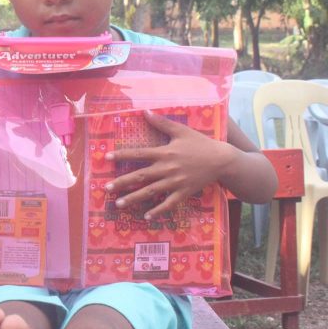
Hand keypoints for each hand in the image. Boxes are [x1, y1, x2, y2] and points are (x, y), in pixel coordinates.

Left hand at [104, 110, 234, 218]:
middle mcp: (167, 168)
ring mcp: (175, 182)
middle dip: (122, 183)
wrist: (222, 160)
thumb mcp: (181, 131)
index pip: (138, 154)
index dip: (122, 155)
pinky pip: (169, 203)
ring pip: (150, 192)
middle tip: (106, 188)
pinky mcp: (184, 192)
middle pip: (140, 176)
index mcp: (164, 153)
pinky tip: (146, 216)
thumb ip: (161, 123)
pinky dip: (158, 210)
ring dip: (133, 198)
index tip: (107, 157)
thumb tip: (145, 111)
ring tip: (119, 204)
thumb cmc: (200, 143)